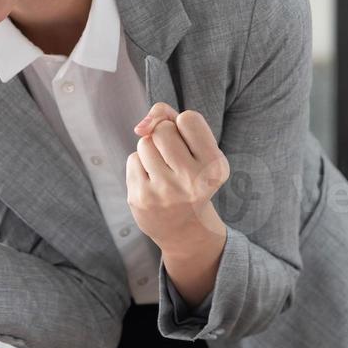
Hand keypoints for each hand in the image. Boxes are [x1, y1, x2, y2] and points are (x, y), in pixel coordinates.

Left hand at [126, 102, 228, 253]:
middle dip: (163, 137)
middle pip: (163, 129)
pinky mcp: (142, 197)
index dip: (183, 125)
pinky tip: (152, 182)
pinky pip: (132, 159)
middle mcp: (193, 180)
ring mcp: (165, 191)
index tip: (189, 143)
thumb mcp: (196, 148)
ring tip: (163, 170)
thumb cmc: (189, 176)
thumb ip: (171, 119)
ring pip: (145, 142)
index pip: (189, 119)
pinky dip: (139, 165)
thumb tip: (140, 126)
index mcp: (214, 166)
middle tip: (173, 159)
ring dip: (150, 150)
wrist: (183, 228)